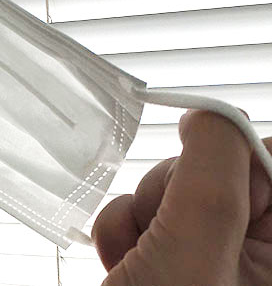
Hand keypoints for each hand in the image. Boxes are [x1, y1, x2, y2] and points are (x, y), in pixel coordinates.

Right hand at [92, 109, 271, 285]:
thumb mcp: (196, 246)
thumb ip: (213, 170)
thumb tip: (210, 116)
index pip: (266, 158)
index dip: (226, 160)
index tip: (196, 179)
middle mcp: (244, 248)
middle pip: (209, 170)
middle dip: (170, 192)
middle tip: (165, 232)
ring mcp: (200, 251)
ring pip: (166, 188)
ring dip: (139, 214)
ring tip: (137, 255)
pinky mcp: (161, 253)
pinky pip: (137, 210)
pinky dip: (119, 229)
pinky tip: (122, 259)